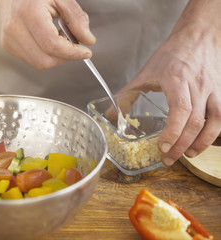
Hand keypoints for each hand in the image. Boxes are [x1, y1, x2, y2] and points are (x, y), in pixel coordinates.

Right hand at [0, 0, 95, 70]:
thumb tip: (87, 40)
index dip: (72, 52)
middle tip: (73, 45)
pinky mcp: (8, 45)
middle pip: (45, 60)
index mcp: (29, 13)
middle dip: (64, 57)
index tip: (85, 52)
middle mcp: (16, 28)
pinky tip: (46, 40)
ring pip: (39, 63)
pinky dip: (45, 54)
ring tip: (58, 38)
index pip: (52, 45)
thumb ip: (76, 18)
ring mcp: (10, 39)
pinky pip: (32, 59)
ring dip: (55, 56)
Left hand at [118, 0, 220, 165]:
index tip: (163, 146)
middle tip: (167, 158)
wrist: (198, 38)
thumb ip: (127, 95)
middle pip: (194, 120)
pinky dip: (213, 133)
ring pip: (213, 121)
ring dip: (200, 142)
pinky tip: (201, 143)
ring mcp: (213, 90)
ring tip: (186, 155)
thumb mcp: (145, 74)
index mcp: (176, 79)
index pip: (180, 108)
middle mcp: (197, 86)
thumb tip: (110, 116)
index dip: (173, 130)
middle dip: (181, 144)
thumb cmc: (171, 56)